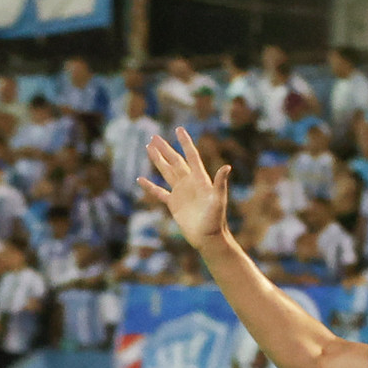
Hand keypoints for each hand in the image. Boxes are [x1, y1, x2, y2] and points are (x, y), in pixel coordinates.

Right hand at [138, 127, 230, 248]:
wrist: (208, 238)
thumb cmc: (216, 220)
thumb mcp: (218, 200)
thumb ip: (220, 183)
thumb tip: (227, 166)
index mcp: (200, 179)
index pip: (191, 156)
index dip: (185, 143)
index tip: (179, 129)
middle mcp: (189, 183)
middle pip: (175, 161)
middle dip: (165, 148)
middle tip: (154, 136)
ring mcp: (181, 192)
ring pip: (166, 172)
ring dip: (157, 160)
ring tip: (148, 148)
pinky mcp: (174, 204)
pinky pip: (159, 192)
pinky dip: (150, 186)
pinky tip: (140, 179)